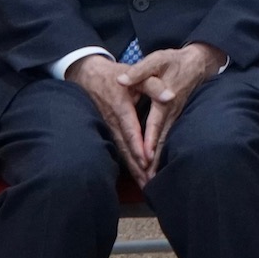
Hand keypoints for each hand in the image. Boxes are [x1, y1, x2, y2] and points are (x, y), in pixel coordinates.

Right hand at [67, 52, 154, 184]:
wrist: (88, 74)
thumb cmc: (117, 74)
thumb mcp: (136, 73)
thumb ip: (154, 85)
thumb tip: (170, 96)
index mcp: (120, 107)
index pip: (130, 130)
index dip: (138, 146)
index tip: (147, 161)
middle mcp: (112, 120)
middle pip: (125, 147)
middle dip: (136, 166)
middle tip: (148, 183)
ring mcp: (107, 126)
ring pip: (120, 150)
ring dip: (131, 168)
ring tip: (144, 184)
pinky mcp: (106, 129)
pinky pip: (116, 148)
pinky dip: (125, 162)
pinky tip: (134, 174)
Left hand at [118, 42, 227, 171]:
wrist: (197, 62)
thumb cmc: (174, 61)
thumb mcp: (157, 60)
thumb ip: (140, 71)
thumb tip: (122, 80)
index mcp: (165, 100)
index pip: (155, 124)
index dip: (150, 141)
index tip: (145, 158)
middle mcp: (171, 112)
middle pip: (161, 140)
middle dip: (154, 161)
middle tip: (148, 181)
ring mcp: (174, 116)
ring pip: (165, 142)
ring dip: (158, 161)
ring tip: (150, 180)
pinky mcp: (174, 118)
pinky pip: (167, 139)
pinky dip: (161, 154)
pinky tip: (156, 165)